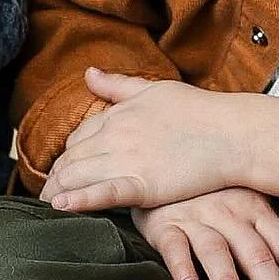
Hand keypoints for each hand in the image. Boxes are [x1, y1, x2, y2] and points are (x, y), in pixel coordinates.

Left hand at [39, 68, 278, 211]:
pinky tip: (61, 206)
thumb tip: (87, 73)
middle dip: (56, 177)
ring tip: (48, 204)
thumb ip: (117, 85)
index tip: (63, 169)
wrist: (231, 133)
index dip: (67, 155)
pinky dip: (78, 200)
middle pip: (71, 159)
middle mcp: (114, 136)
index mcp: (116, 115)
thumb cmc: (199, 110)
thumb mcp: (153, 89)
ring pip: (78, 176)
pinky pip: (102, 193)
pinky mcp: (142, 185)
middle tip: (47, 193)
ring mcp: (126, 160)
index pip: (78, 137)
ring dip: (58, 191)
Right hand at [133, 190, 278, 279]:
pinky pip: (174, 247)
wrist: (164, 168)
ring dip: (228, 279)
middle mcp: (228, 211)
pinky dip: (182, 268)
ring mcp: (195, 217)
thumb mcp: (249, 207)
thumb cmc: (214, 195)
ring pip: (216, 250)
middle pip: (256, 253)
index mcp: (255, 207)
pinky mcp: (164, 226)